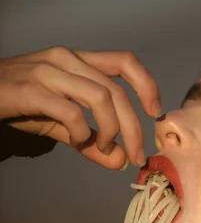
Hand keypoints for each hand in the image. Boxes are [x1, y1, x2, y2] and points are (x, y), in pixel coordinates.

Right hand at [0, 46, 161, 168]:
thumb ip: (93, 142)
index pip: (124, 62)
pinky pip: (71, 112)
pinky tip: (78, 141)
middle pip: (116, 91)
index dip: (147, 85)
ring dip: (111, 130)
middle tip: (136, 156)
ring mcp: (48, 71)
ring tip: (104, 147)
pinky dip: (82, 133)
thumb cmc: (23, 105)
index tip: (155, 113)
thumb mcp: (63, 124)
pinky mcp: (31, 90)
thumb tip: (122, 162)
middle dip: (133, 128)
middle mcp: (67, 60)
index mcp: (79, 61)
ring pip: (100, 97)